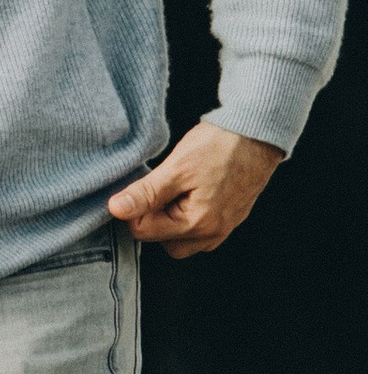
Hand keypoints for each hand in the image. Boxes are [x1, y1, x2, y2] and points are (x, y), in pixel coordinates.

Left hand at [108, 120, 282, 258]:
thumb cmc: (220, 146)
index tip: (143, 185)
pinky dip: (188, 214)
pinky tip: (191, 189)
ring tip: (177, 187)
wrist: (258, 132)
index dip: (134, 209)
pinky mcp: (229, 217)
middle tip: (160, 186)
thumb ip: (146, 193)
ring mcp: (224, 227)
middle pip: (163, 242)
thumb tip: (115, 210)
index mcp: (198, 224)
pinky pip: (199, 228)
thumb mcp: (176, 168)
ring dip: (171, 218)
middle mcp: (213, 234)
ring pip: (182, 237)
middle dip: (153, 218)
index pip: (144, 232)